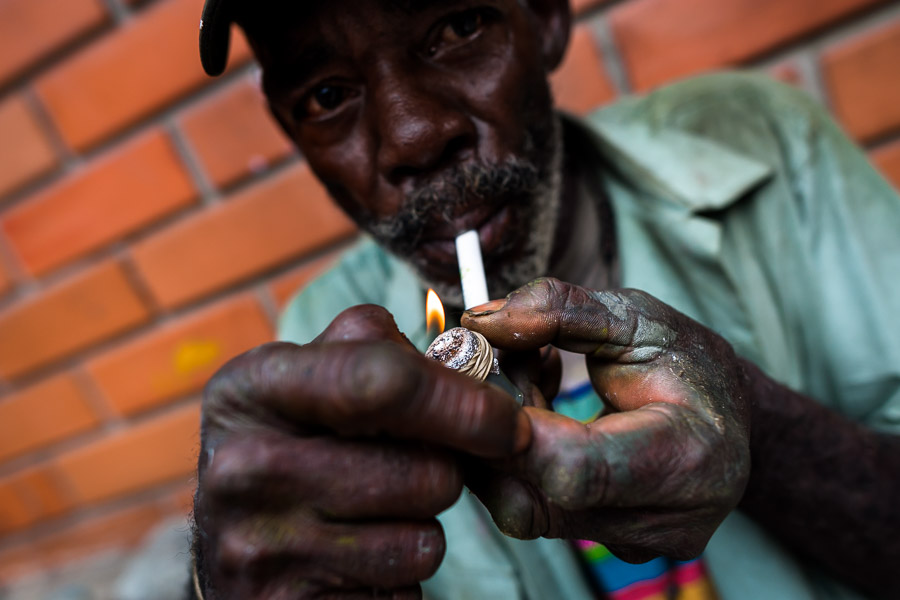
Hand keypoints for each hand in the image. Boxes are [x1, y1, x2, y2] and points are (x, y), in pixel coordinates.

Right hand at [193, 305, 529, 598]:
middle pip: (425, 471)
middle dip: (447, 472)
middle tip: (417, 468)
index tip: (508, 423)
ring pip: (424, 540)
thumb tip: (462, 368)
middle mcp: (246, 465)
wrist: (224, 550)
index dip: (464, 402)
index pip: (383, 381)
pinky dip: (399, 576)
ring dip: (422, 527)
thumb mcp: (303, 382)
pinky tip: (359, 558)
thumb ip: (372, 350)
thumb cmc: (286, 448)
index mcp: (253, 387)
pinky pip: (402, 592)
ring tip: (376, 514)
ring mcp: (261, 545)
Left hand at [461, 278, 750, 562]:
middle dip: (498, 426)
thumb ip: (559, 309)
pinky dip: (517, 456)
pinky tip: (538, 411)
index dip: (516, 429)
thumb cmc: (688, 365)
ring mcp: (635, 543)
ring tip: (535, 377)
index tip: (487, 370)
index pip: (577, 470)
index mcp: (688, 457)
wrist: (724, 420)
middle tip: (505, 362)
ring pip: (522, 505)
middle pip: (535, 499)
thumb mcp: (635, 316)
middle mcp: (666, 519)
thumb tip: (480, 321)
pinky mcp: (608, 548)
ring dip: (505, 437)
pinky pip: (532, 508)